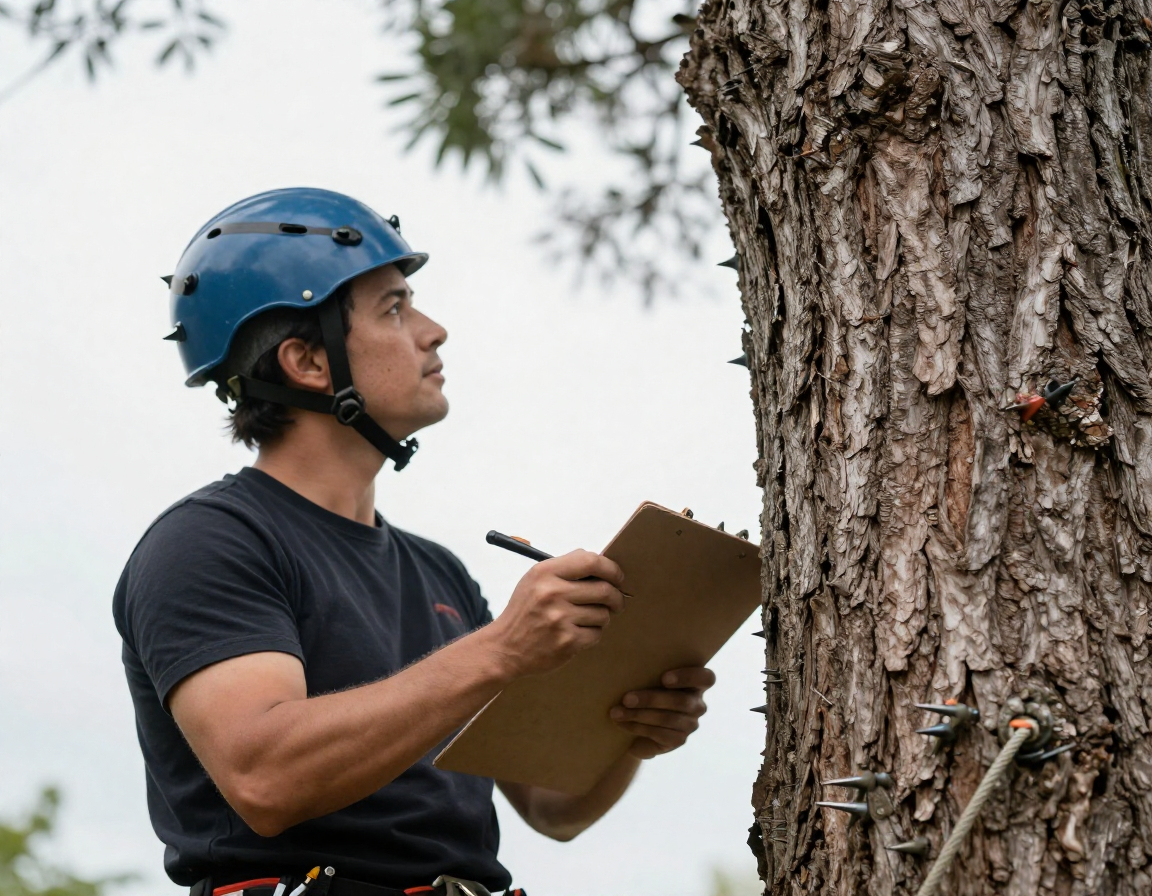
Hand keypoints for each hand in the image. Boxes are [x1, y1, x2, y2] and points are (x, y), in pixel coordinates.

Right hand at [485, 550, 625, 678]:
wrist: (505, 648)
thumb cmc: (525, 611)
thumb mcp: (535, 580)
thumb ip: (565, 569)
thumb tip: (602, 564)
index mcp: (544, 573)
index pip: (590, 561)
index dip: (611, 568)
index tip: (618, 577)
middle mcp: (552, 593)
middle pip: (604, 589)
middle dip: (616, 597)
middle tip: (616, 602)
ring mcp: (560, 619)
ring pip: (603, 614)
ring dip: (602, 617)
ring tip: (587, 619)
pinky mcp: (567, 641)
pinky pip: (597, 634)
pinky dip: (593, 634)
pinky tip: (578, 633)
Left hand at [610, 667, 715, 758]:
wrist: (637, 723)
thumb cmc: (643, 688)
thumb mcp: (647, 677)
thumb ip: (647, 667)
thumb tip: (621, 648)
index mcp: (696, 683)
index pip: (706, 678)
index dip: (688, 677)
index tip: (664, 678)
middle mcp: (697, 704)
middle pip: (681, 701)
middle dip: (651, 699)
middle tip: (626, 698)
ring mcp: (690, 724)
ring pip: (668, 719)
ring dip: (639, 715)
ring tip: (617, 712)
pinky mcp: (678, 740)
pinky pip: (660, 734)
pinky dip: (638, 728)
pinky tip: (622, 724)